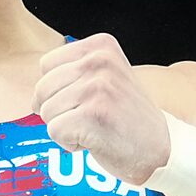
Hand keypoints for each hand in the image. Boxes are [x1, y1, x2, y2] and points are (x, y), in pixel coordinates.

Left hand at [31, 33, 169, 187]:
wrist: (161, 149)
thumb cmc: (126, 118)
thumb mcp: (107, 78)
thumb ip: (74, 72)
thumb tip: (34, 93)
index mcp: (101, 46)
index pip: (46, 66)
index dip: (59, 91)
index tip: (89, 101)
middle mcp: (99, 61)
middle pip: (42, 89)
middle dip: (59, 111)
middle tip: (93, 118)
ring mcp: (97, 87)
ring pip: (46, 111)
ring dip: (66, 128)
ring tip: (96, 128)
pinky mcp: (93, 115)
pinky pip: (54, 131)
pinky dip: (70, 144)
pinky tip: (96, 141)